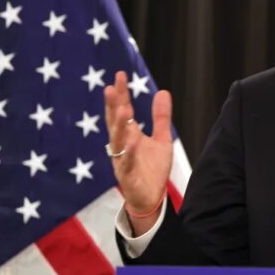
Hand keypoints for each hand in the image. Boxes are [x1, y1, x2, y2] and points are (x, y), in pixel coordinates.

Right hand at [104, 71, 173, 233]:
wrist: (151, 198)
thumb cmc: (152, 169)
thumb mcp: (161, 139)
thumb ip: (161, 117)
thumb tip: (163, 91)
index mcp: (129, 135)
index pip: (122, 110)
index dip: (120, 94)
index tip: (120, 76)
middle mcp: (122, 146)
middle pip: (115, 122)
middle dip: (113, 105)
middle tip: (112, 87)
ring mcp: (122, 160)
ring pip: (117, 141)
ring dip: (119, 125)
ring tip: (122, 109)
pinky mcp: (127, 176)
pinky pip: (126, 163)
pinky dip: (128, 153)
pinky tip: (131, 141)